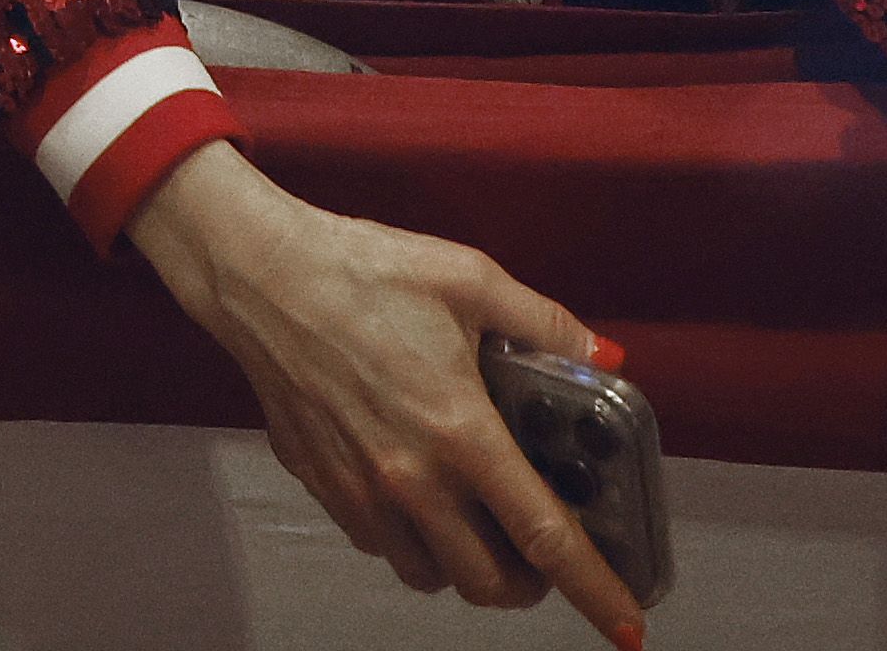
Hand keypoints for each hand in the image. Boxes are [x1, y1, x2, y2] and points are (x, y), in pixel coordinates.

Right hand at [122, 151, 642, 639]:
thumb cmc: (361, 270)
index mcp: (462, 432)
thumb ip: (546, 324)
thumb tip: (601, 357)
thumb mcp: (471, 278)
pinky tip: (415, 489)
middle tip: (542, 550)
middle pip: (489, 582)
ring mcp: (362, 491)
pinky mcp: (324, 486)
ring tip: (478, 519)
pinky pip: (379, 544)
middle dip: (529, 583)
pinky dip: (409, 538)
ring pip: (430, 575)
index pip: (545, 537)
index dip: (593, 588)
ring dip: (466, 564)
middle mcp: (412, 479)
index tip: (626, 622)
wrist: (261, 274)